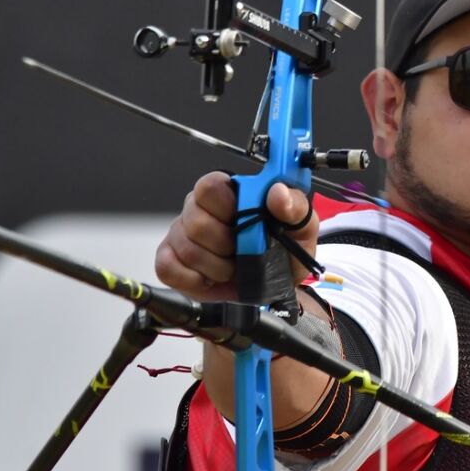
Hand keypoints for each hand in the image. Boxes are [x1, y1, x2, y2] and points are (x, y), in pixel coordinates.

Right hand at [155, 171, 318, 300]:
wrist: (275, 285)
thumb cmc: (283, 250)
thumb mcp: (301, 228)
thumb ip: (294, 207)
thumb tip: (278, 193)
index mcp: (228, 193)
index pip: (210, 185)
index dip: (227, 206)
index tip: (246, 222)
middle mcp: (199, 209)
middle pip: (196, 221)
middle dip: (226, 245)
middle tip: (243, 252)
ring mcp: (181, 234)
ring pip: (187, 248)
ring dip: (217, 267)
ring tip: (233, 268)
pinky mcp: (169, 261)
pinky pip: (169, 269)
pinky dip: (195, 280)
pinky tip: (212, 278)